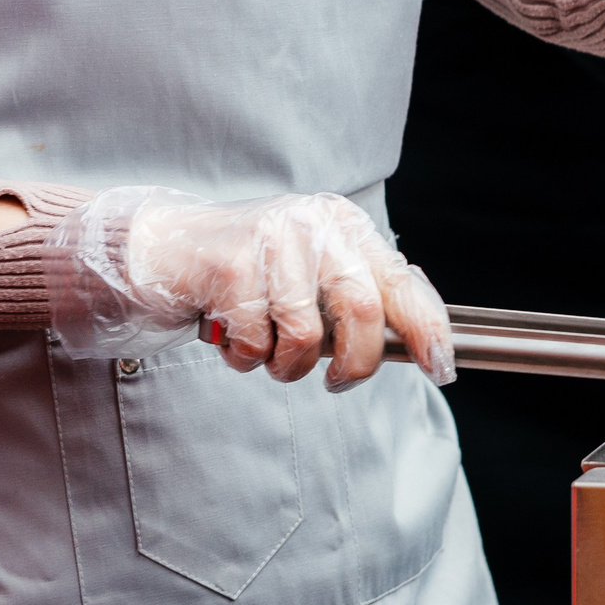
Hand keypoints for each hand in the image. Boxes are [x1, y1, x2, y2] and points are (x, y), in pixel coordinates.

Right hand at [46, 187, 453, 387]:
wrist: (163, 248)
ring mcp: (271, 239)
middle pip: (362, 313)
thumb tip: (417, 341)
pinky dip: (242, 356)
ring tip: (263, 346)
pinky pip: (255, 341)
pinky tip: (229, 333)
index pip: (401, 280)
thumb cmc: (244, 271)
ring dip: (284, 364)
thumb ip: (355, 295)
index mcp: (342, 225)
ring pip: (305, 336)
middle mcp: (313, 224)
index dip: (427, 329)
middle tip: (334, 381)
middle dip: (353, 364)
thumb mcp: (309, 271)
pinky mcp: (230, 264)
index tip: (441, 368)